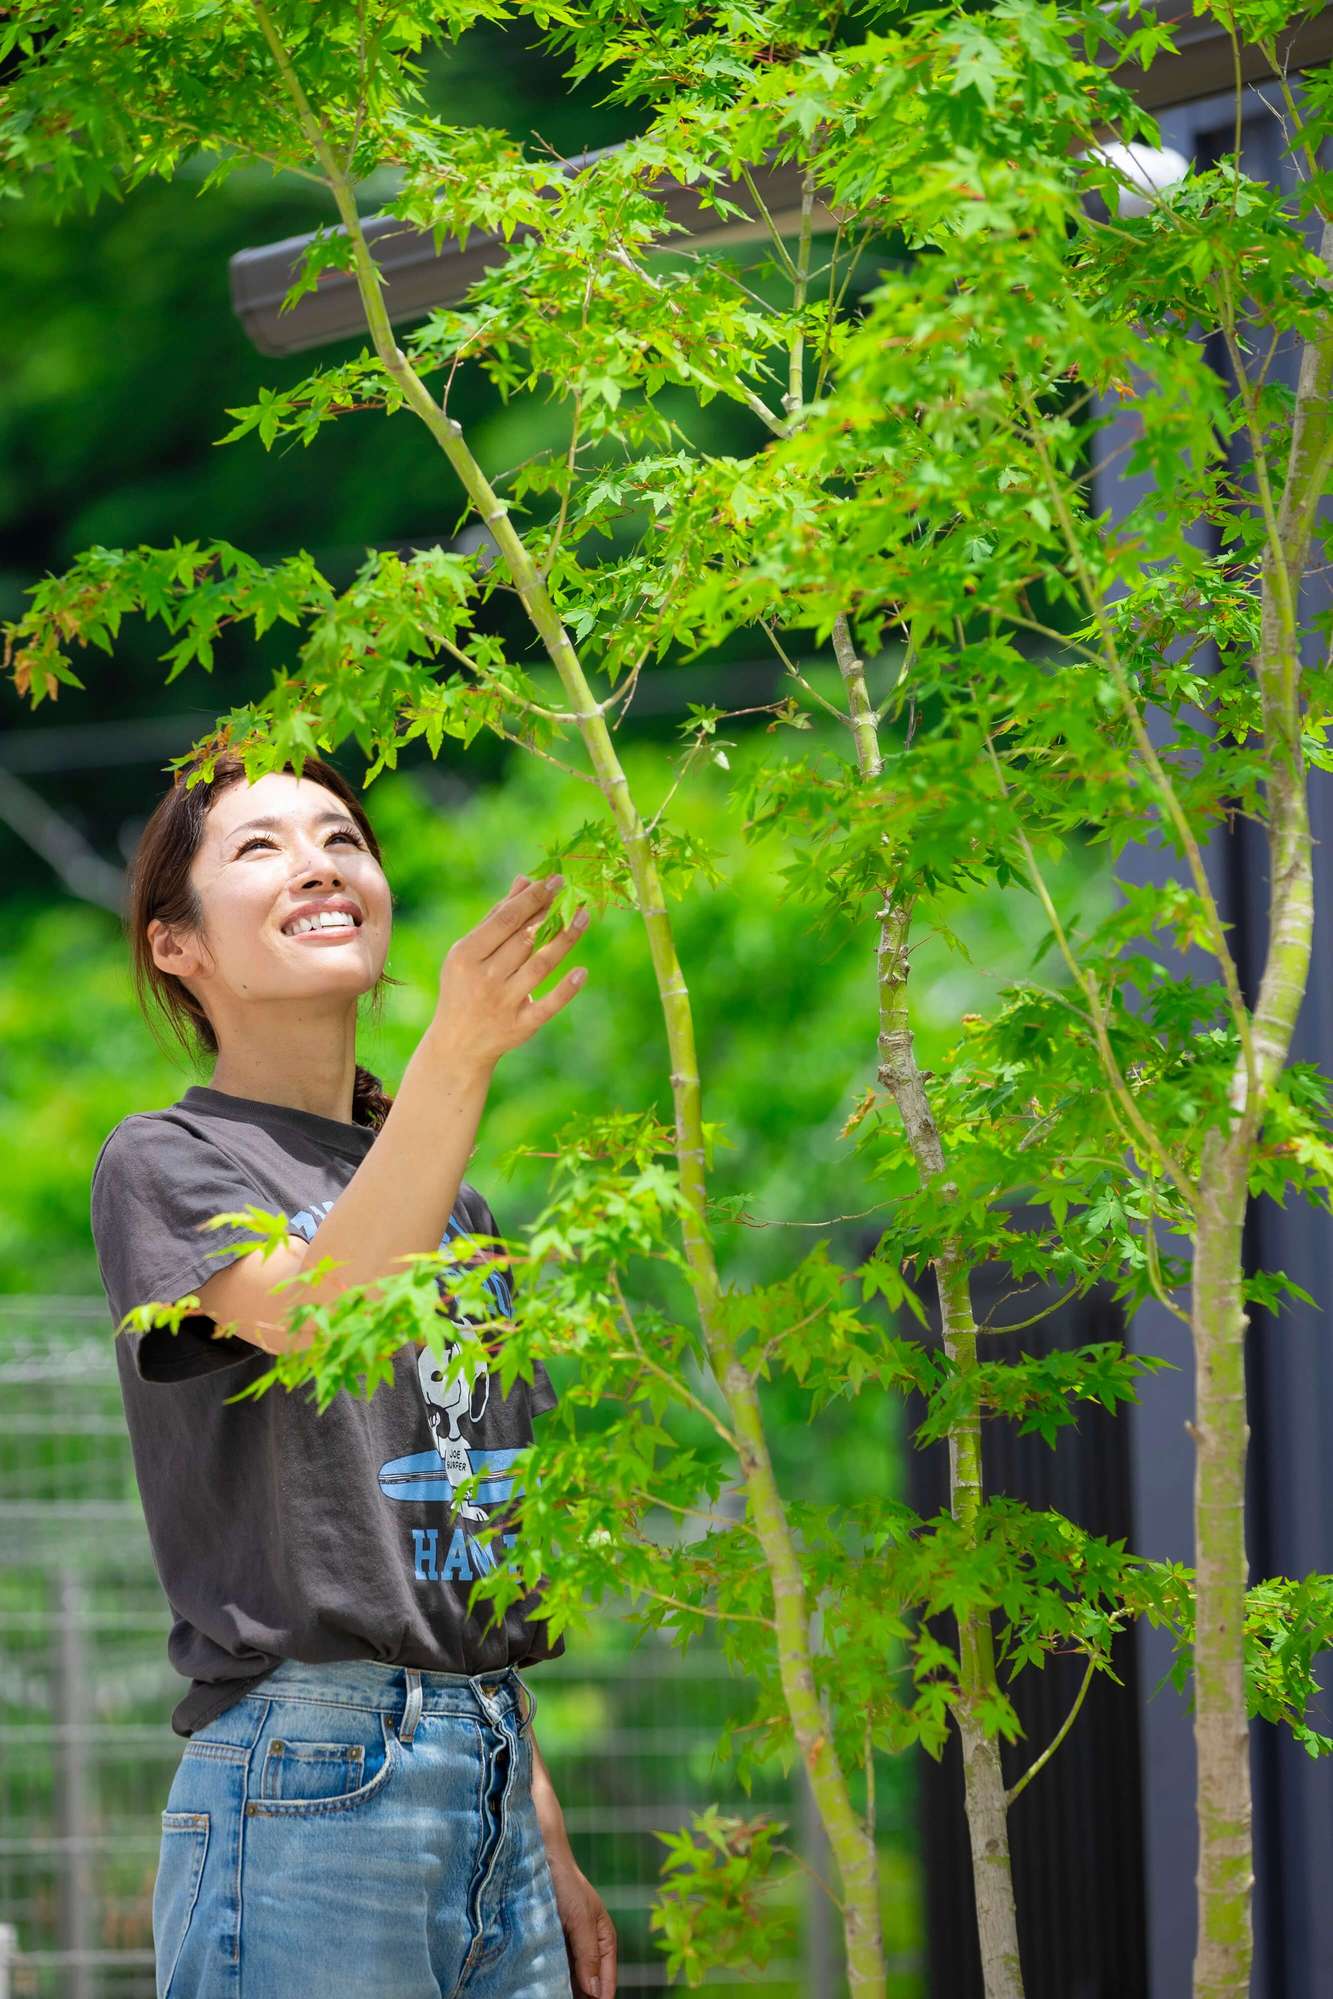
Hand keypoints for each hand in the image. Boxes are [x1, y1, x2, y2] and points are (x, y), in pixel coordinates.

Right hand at [432, 871, 588, 1072]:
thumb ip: (496, 917)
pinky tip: (582, 971)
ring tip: (584, 916)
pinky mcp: (520, 1026)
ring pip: (540, 966)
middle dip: (551, 913)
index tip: (555, 880)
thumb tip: (524, 880)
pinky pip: (547, 1005)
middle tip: (575, 894)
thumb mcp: (469, 952)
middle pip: (524, 940)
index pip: (505, 921)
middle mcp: (483, 978)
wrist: (457, 1044)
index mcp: (465, 956)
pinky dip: (565, 990)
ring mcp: (503, 1003)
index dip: (532, 898)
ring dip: (565, 940)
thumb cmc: (464, 986)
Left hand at [545, 1843, 617, 1998]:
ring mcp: (568, 1947)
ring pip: (569, 1980)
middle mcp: (588, 1946)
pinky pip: (553, 1969)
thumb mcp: (581, 1919)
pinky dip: (549, 1980)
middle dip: (581, 1997)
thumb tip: (595, 1992)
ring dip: (562, 1990)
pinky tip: (541, 1988)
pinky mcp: (549, 1944)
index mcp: (605, 1939)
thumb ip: (589, 1955)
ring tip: (550, 1996)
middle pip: (588, 1985)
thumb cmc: (566, 1882)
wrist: (539, 1857)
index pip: (607, 1982)